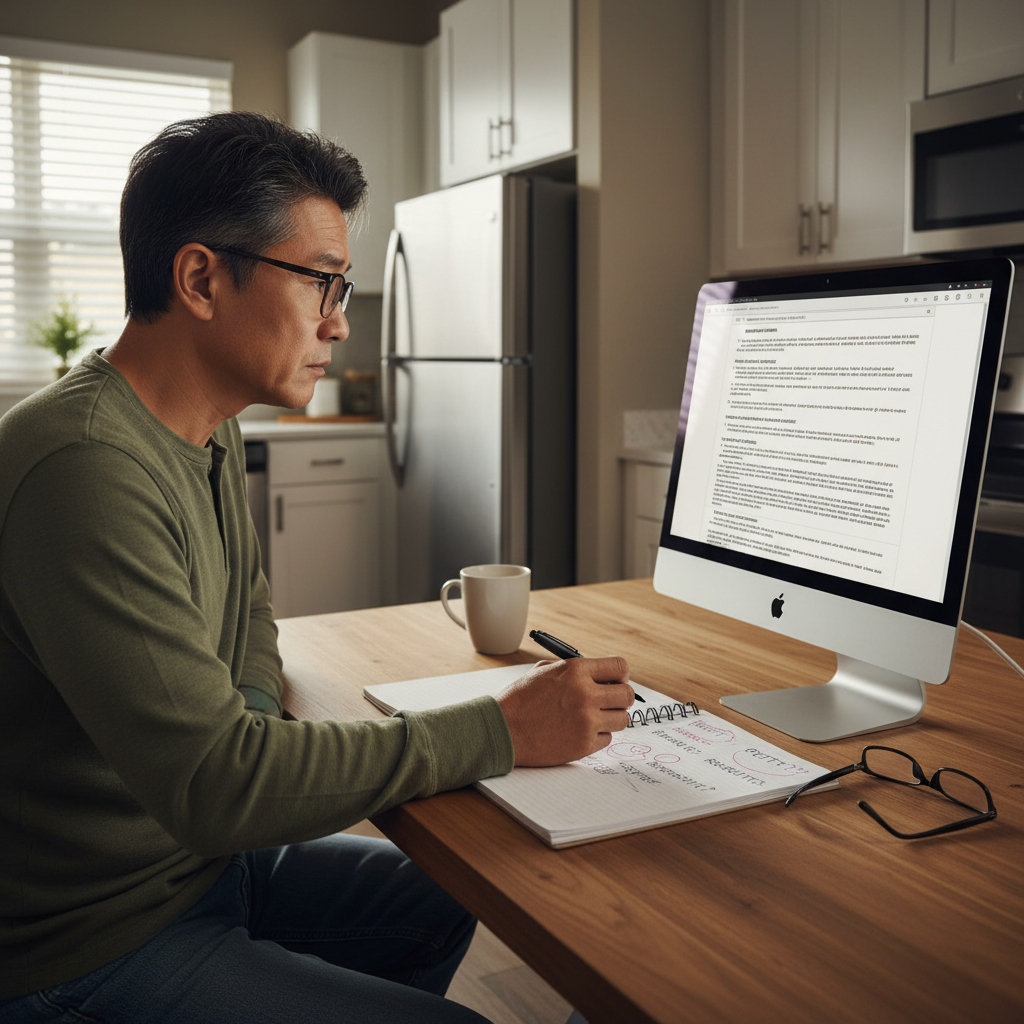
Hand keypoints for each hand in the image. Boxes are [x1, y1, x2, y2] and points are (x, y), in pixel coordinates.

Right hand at [495, 657, 633, 765]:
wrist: (501, 730)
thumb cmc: (519, 699)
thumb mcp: (544, 671)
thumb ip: (574, 671)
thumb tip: (601, 676)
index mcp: (576, 671)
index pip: (620, 667)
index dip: (620, 675)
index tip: (615, 682)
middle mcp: (585, 694)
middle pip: (627, 695)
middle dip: (620, 698)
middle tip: (608, 702)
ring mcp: (586, 721)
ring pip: (622, 719)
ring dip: (610, 718)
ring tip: (590, 718)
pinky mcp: (584, 745)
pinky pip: (607, 739)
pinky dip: (596, 736)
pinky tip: (577, 732)